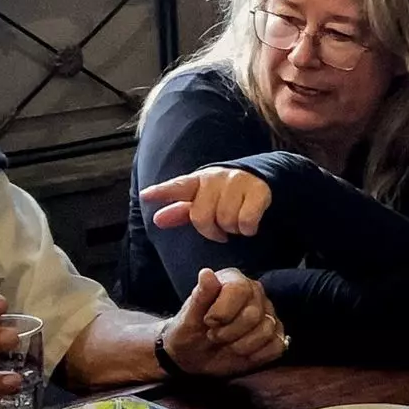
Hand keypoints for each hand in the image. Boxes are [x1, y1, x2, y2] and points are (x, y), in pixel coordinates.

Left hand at [140, 166, 273, 242]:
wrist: (262, 180)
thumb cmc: (225, 195)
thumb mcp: (202, 200)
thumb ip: (180, 211)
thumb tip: (157, 219)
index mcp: (199, 180)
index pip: (178, 186)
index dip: (162, 192)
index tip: (146, 195)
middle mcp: (217, 178)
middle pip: (202, 216)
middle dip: (210, 230)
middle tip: (219, 230)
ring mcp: (238, 182)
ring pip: (226, 220)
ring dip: (231, 229)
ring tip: (235, 224)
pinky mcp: (258, 190)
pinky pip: (246, 221)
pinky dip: (247, 229)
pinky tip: (248, 225)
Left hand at [160, 268, 287, 376]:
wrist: (192, 354)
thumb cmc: (189, 331)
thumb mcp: (188, 316)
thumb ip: (201, 295)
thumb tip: (206, 273)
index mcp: (234, 281)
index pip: (240, 290)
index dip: (223, 310)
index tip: (208, 322)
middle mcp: (255, 294)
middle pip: (253, 315)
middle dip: (229, 333)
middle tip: (214, 336)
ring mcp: (268, 315)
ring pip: (266, 330)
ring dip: (241, 346)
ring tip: (226, 345)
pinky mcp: (274, 336)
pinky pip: (277, 346)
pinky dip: (257, 355)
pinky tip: (242, 354)